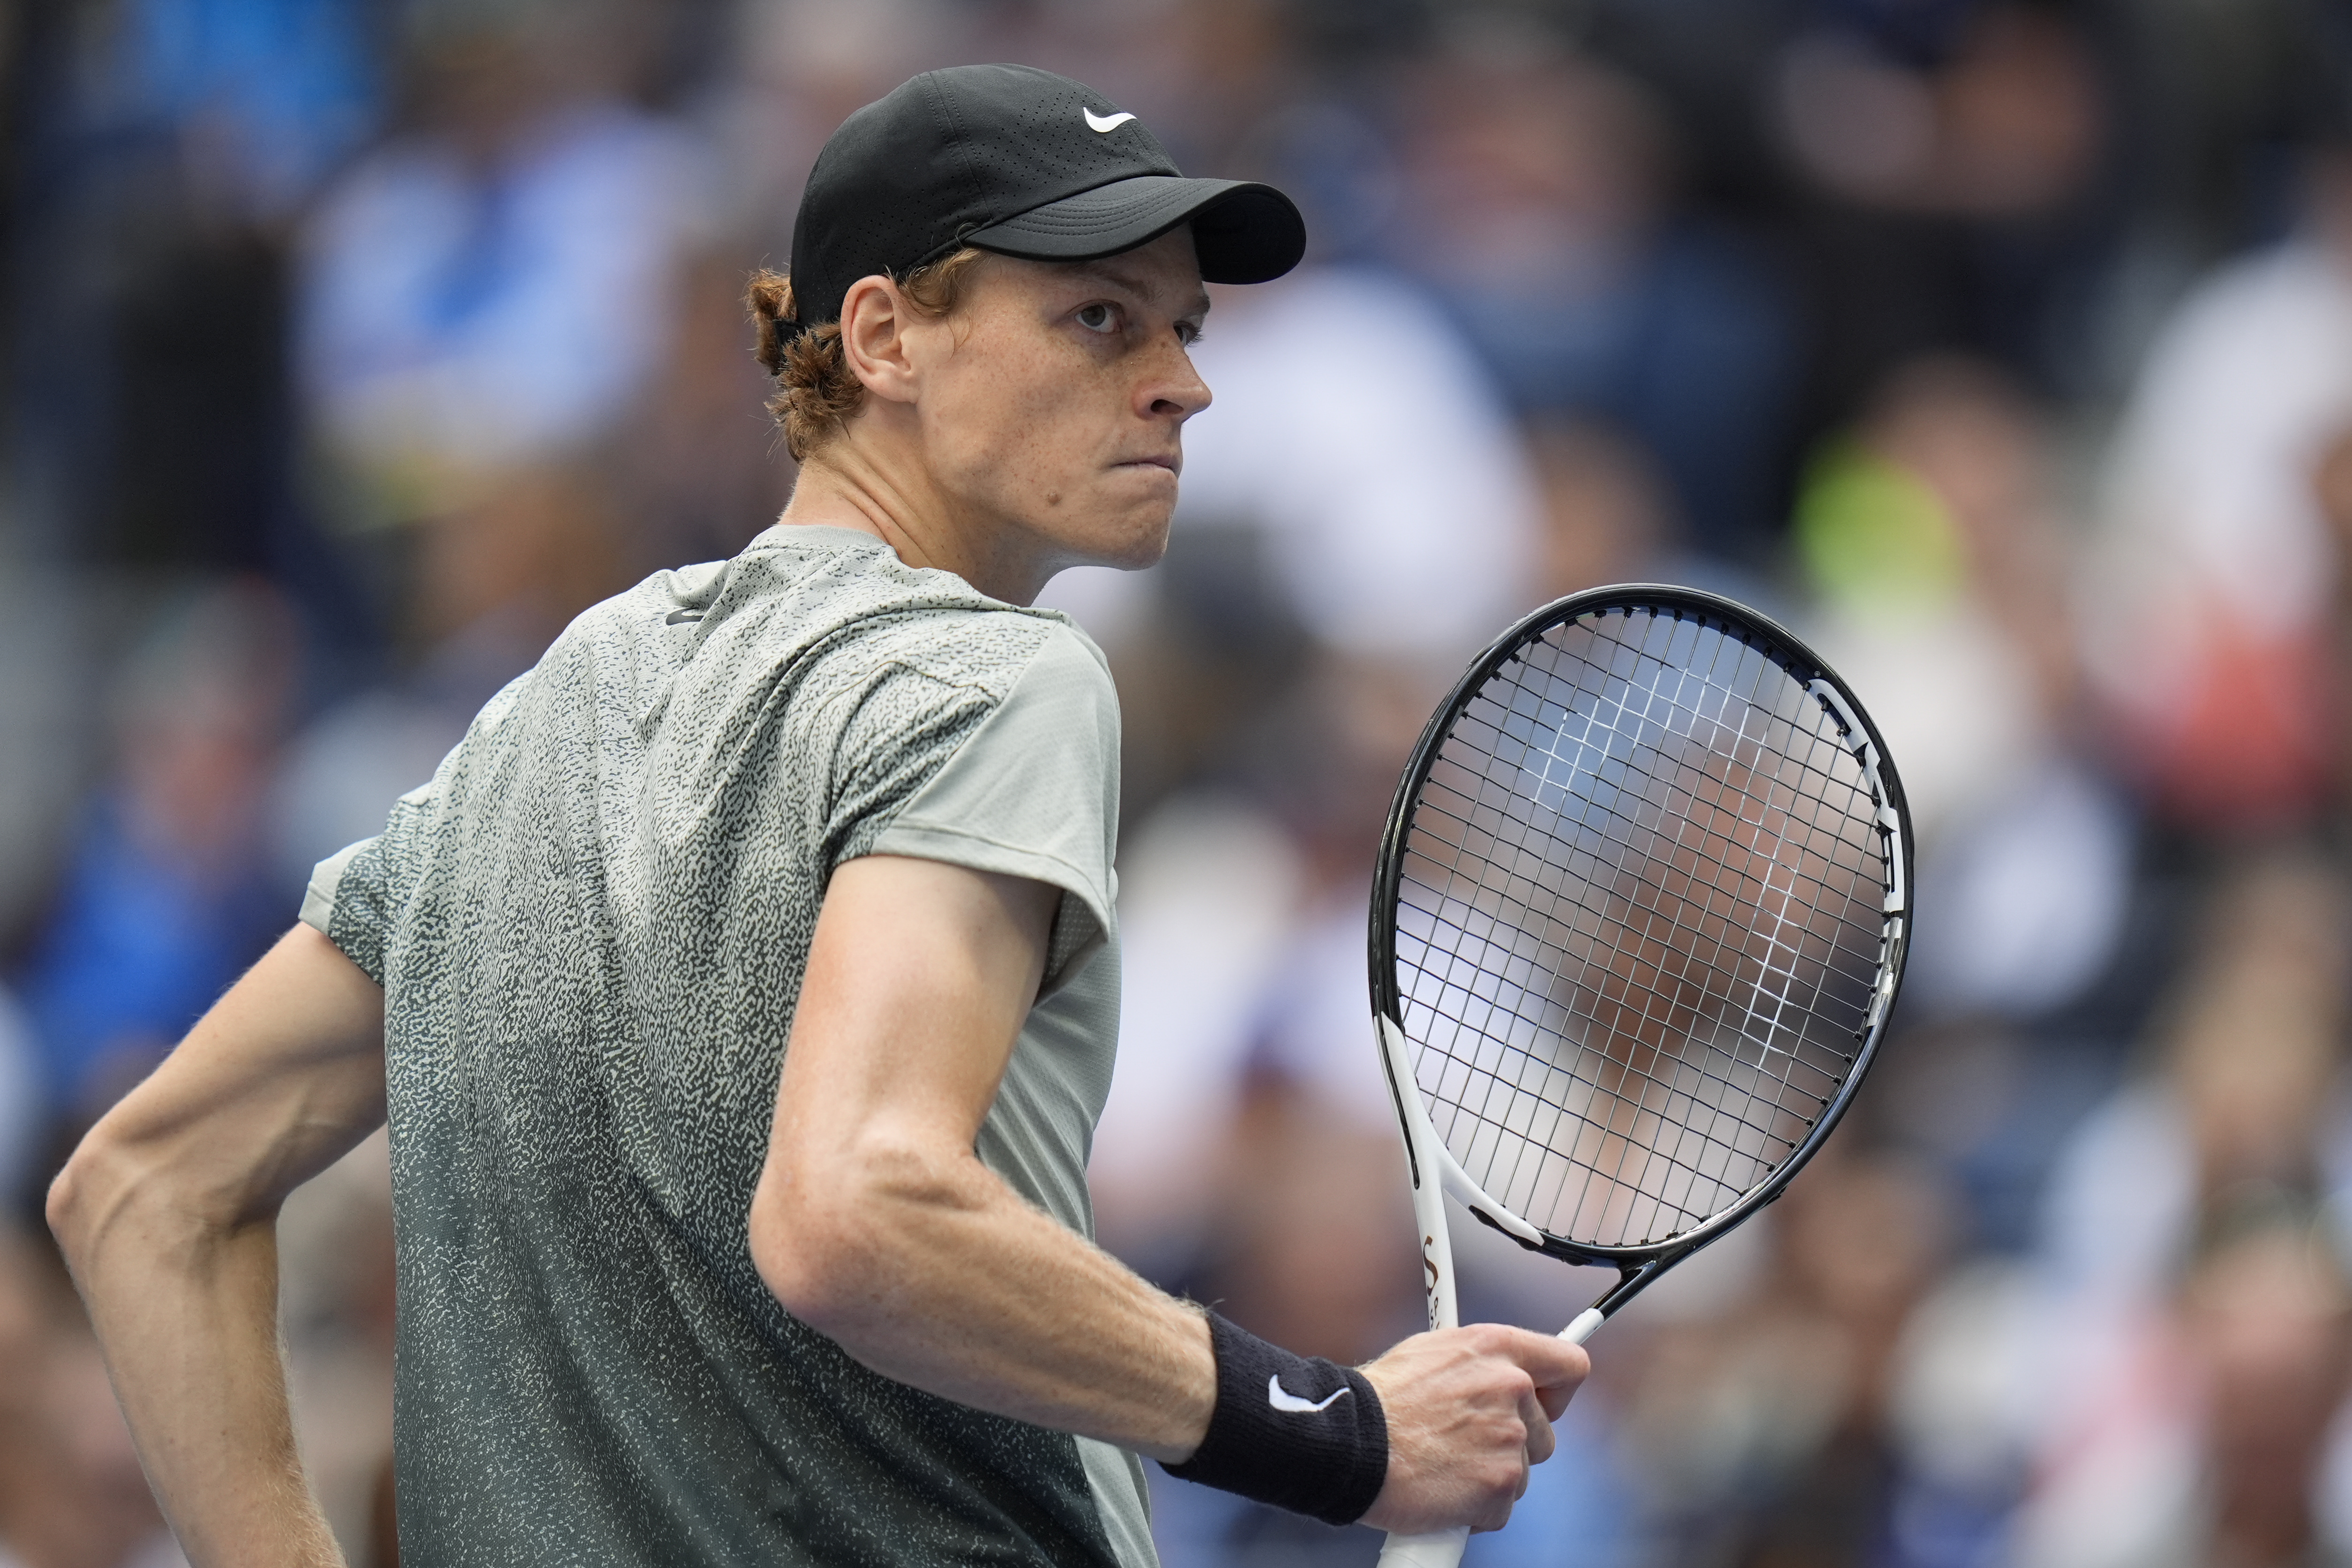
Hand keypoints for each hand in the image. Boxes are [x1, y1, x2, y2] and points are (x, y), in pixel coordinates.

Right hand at [1355, 1324, 1589, 1534]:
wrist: (1350, 1442)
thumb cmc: (1380, 1399)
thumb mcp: (1431, 1353)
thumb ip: (1478, 1364)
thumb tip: (1500, 1375)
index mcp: (1496, 1348)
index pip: (1569, 1364)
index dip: (1557, 1391)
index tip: (1542, 1405)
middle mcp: (1511, 1387)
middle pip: (1544, 1433)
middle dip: (1513, 1445)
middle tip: (1467, 1446)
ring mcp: (1508, 1439)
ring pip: (1522, 1473)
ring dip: (1490, 1476)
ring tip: (1443, 1467)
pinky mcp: (1498, 1485)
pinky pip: (1501, 1507)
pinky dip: (1475, 1509)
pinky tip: (1441, 1491)